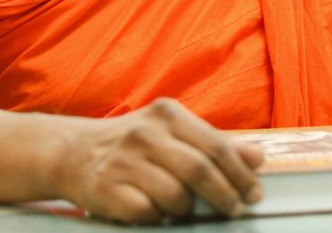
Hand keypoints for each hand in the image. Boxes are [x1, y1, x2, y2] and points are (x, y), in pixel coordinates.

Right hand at [54, 98, 263, 223]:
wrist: (74, 152)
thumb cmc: (134, 143)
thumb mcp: (173, 132)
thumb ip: (213, 143)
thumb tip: (257, 157)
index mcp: (167, 114)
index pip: (215, 145)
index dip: (240, 173)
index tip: (254, 192)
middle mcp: (145, 133)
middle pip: (199, 170)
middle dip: (226, 196)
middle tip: (236, 209)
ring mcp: (125, 161)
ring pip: (176, 196)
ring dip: (188, 209)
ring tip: (186, 207)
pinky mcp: (108, 189)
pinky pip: (149, 213)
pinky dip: (159, 217)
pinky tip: (156, 210)